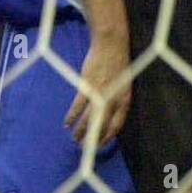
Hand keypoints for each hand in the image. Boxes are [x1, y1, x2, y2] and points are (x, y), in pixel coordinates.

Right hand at [65, 31, 131, 145]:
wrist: (111, 45)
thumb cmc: (117, 63)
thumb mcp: (123, 84)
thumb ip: (117, 99)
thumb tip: (108, 113)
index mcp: (125, 100)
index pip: (117, 124)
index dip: (108, 136)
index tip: (100, 143)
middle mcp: (113, 99)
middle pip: (102, 125)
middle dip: (93, 138)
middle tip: (85, 147)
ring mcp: (100, 94)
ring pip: (89, 119)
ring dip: (80, 131)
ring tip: (75, 139)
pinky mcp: (87, 87)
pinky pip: (78, 106)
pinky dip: (72, 116)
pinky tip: (67, 124)